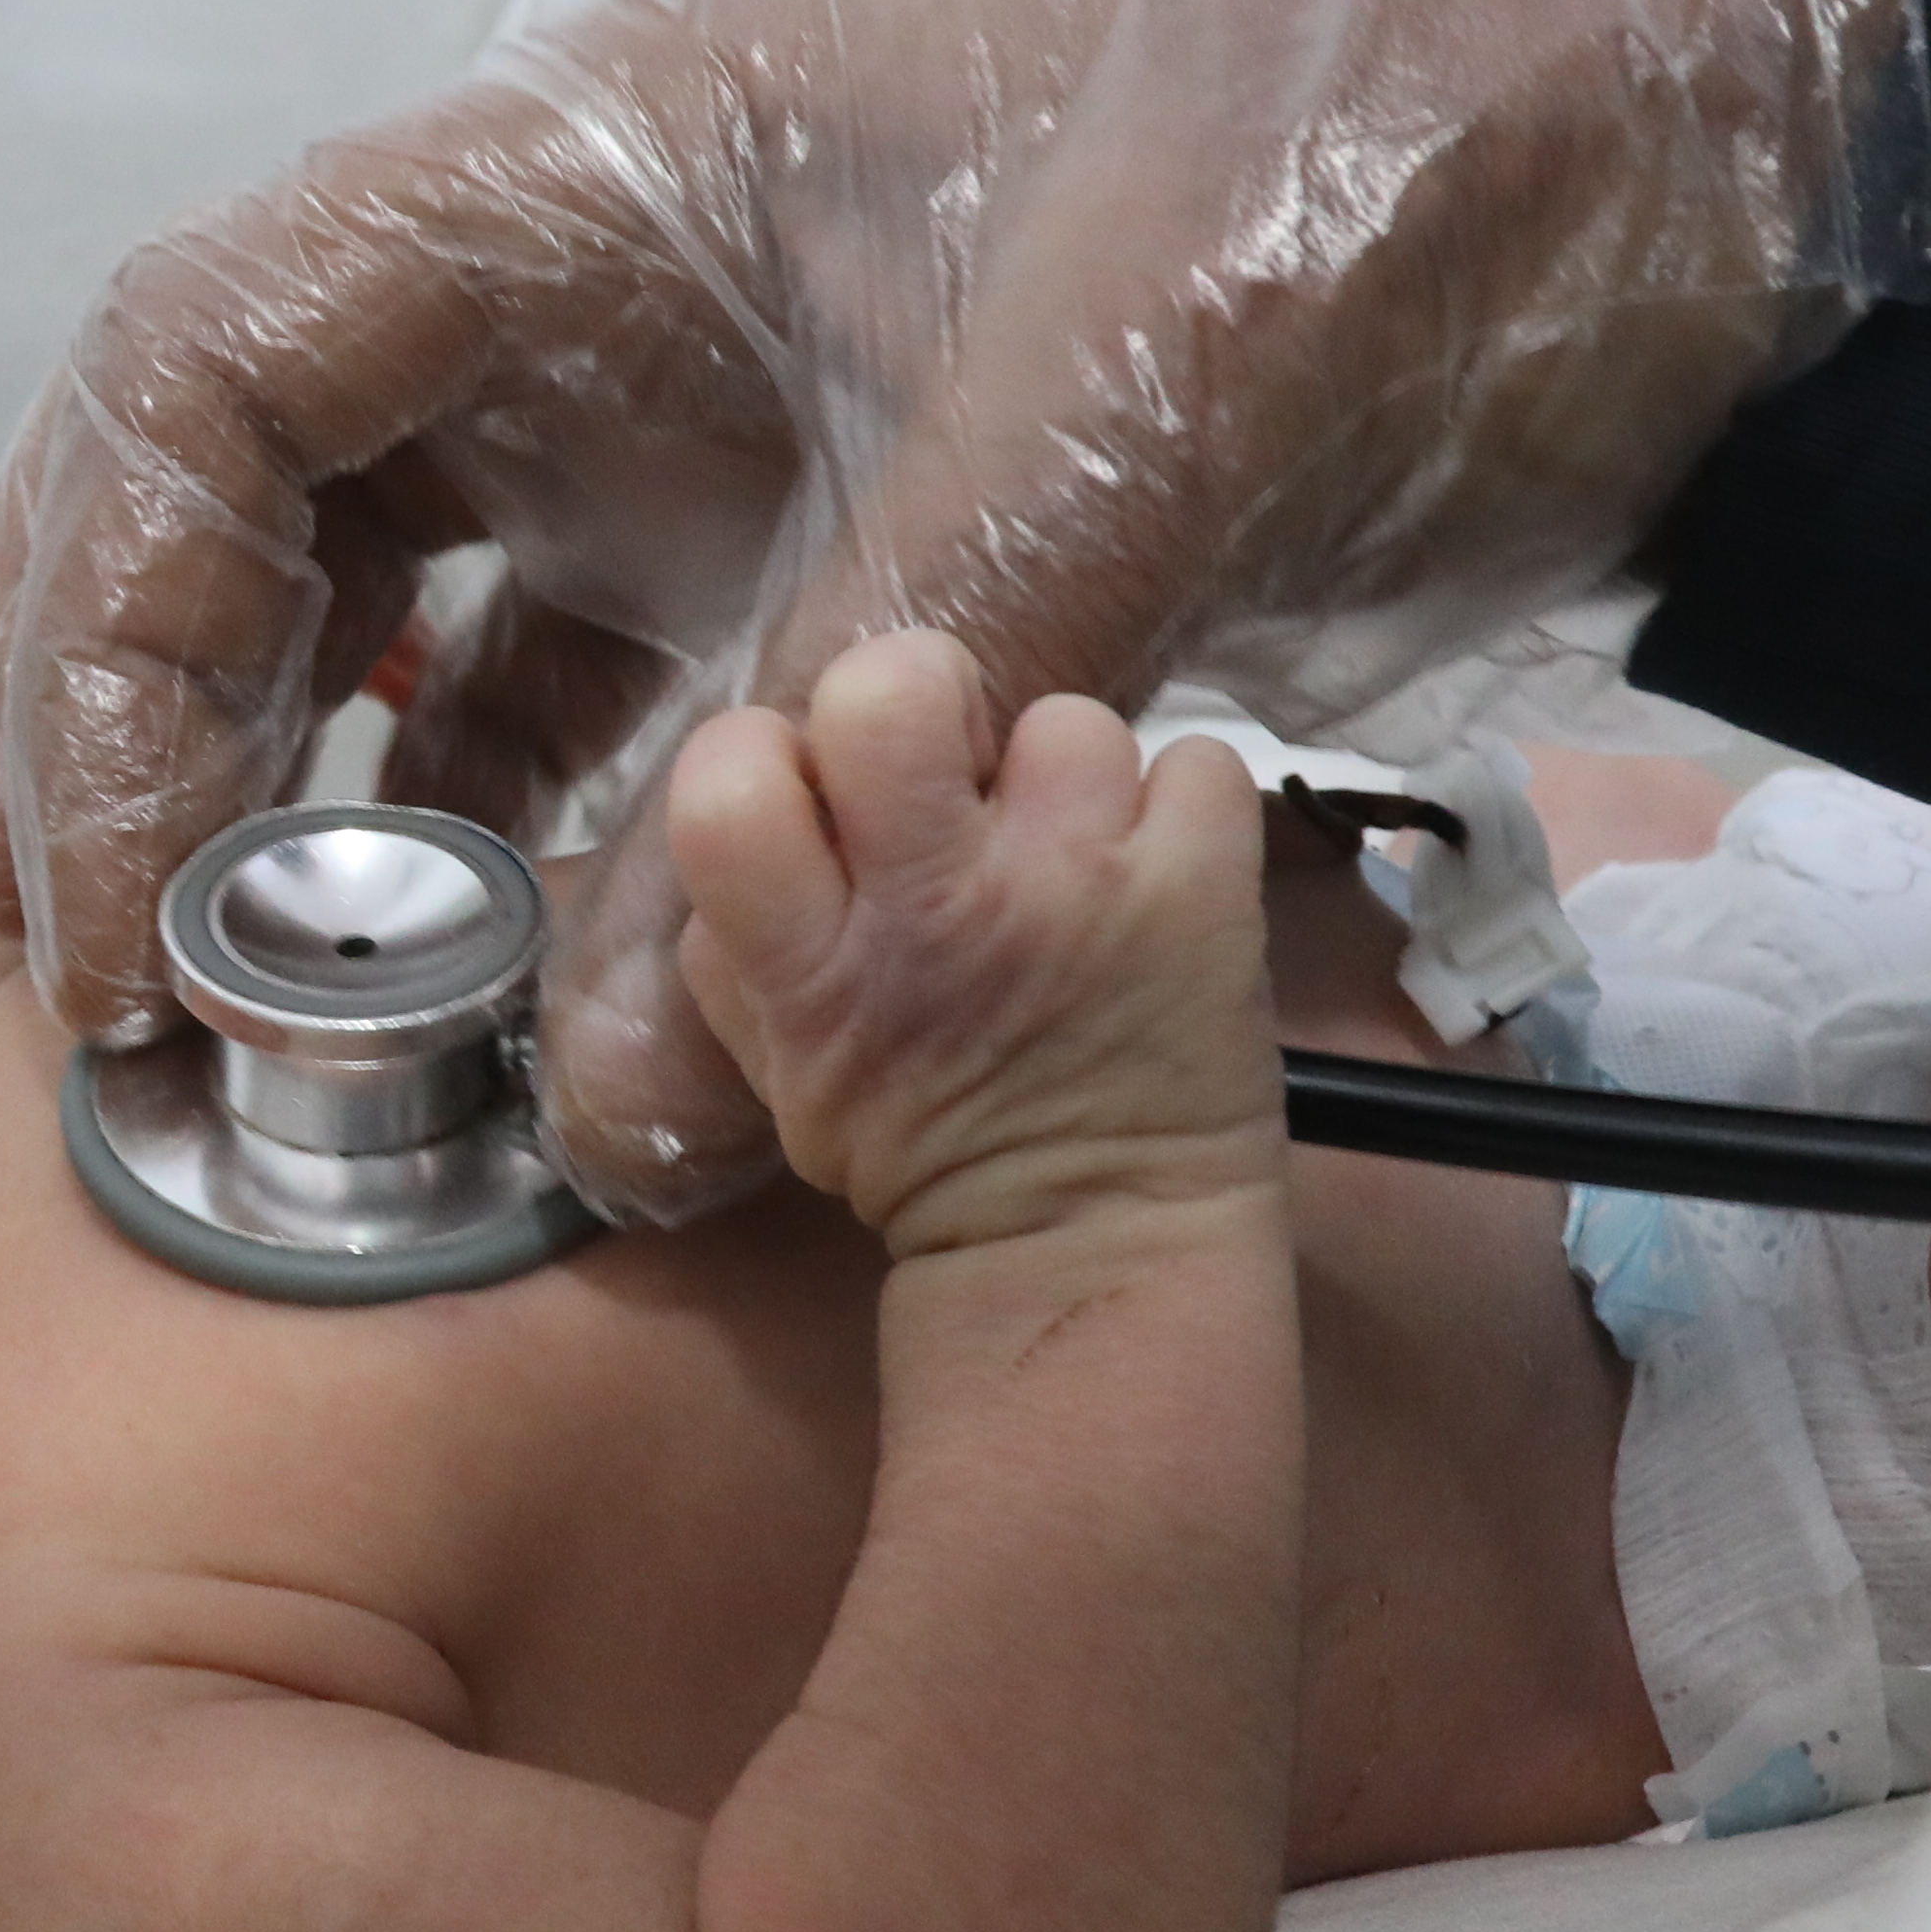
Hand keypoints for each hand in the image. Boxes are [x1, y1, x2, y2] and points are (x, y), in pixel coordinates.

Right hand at [0, 0, 1930, 1223]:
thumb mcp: (1120, 405)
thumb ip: (872, 752)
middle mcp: (594, 287)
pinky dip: (522, 854)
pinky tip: (513, 1019)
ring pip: (389, 612)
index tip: (117, 889)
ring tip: (245, 1034)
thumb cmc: (1370, 141)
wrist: (1659, 124)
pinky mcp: (818, 533)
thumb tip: (614, 1109)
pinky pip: (589, 702)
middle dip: (128, 732)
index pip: (212, 371)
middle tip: (92, 989)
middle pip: (233, 496)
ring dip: (304, 815)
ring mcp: (696, 411)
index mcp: (592, 166)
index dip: (111, 631)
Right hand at [661, 640, 1280, 1258]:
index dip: (772, 752)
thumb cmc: (918, 1144)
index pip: (729, 775)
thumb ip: (748, 937)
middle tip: (951, 776)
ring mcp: (1080, 888)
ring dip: (1067, 782)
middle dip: (920, 698)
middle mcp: (941, 906)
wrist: (1090, 1245)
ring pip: (1063, 717)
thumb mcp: (778, 1064)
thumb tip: (774, 796)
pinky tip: (1155, 881)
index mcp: (815, 959)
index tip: (821, 799)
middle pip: (890, 686)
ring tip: (1073, 864)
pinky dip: (1178, 814)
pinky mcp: (1201, 886)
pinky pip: (1193, 760)